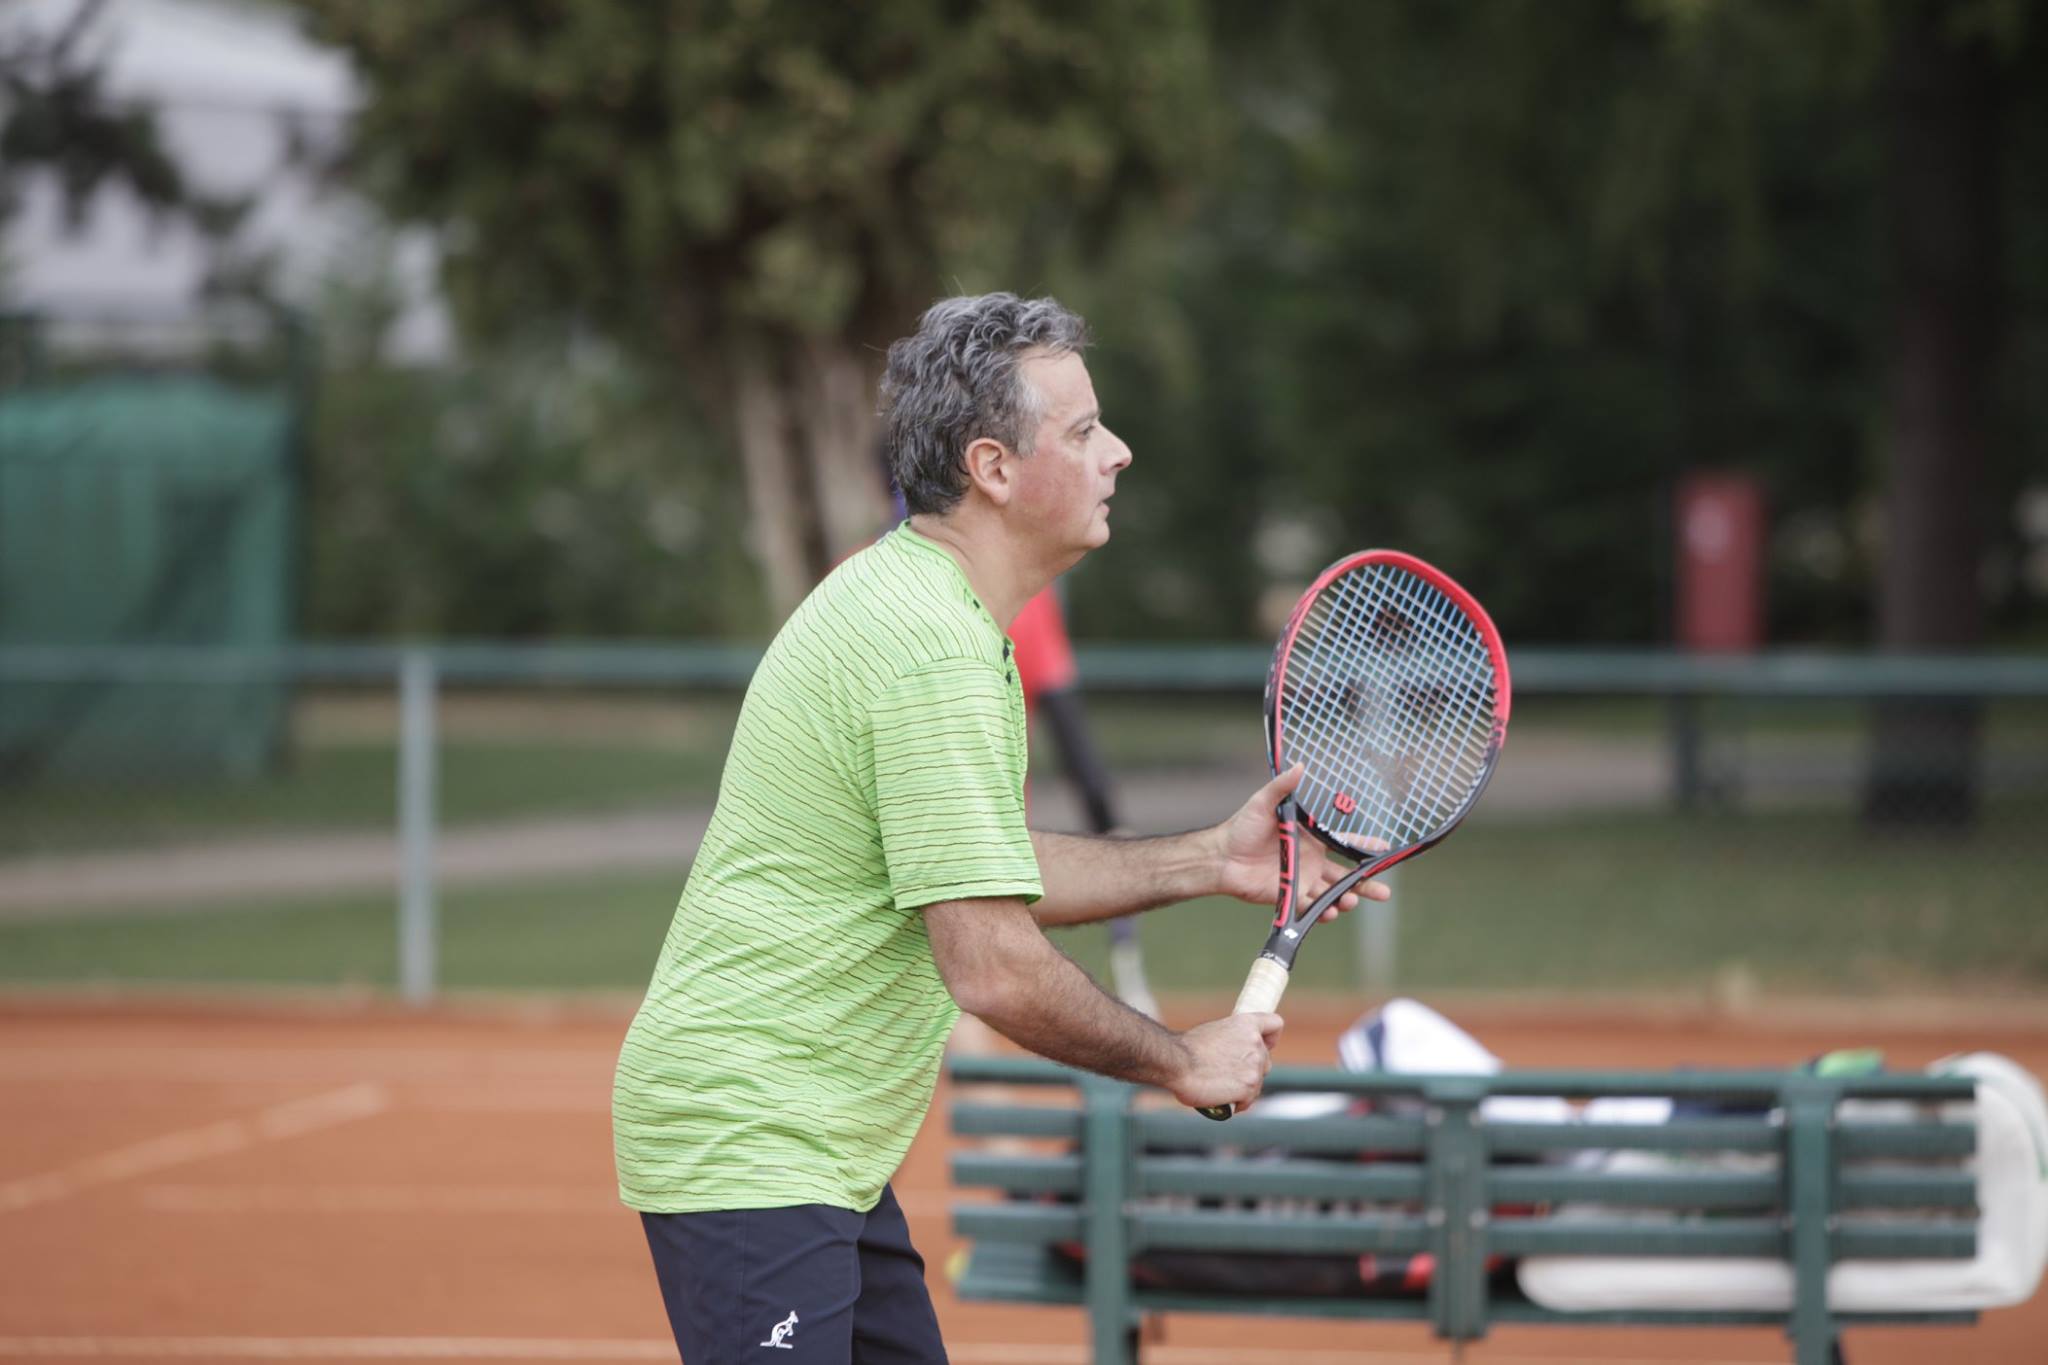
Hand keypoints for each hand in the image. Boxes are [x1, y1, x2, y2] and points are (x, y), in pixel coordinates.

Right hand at [1169, 1013, 1281, 1110]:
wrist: (1177, 1063)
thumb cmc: (1187, 1049)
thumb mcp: (1214, 1032)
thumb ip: (1233, 1040)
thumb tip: (1233, 1054)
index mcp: (1246, 1024)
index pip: (1275, 1024)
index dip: (1270, 1038)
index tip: (1263, 1045)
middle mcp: (1256, 1044)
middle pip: (1266, 1061)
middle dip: (1251, 1070)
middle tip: (1229, 1074)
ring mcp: (1255, 1067)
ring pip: (1258, 1083)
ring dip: (1243, 1088)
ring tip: (1220, 1089)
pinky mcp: (1249, 1088)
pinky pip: (1249, 1100)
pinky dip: (1237, 1103)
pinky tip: (1221, 1099)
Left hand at [1216, 764, 1392, 921]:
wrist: (1220, 857)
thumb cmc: (1241, 828)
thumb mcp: (1263, 803)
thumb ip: (1282, 787)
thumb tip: (1299, 765)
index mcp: (1311, 838)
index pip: (1345, 842)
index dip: (1365, 847)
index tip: (1385, 849)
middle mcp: (1312, 861)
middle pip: (1346, 876)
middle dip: (1366, 885)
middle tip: (1385, 893)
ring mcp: (1302, 880)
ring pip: (1332, 894)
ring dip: (1345, 900)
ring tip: (1349, 903)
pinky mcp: (1289, 896)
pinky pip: (1310, 907)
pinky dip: (1322, 912)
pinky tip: (1328, 913)